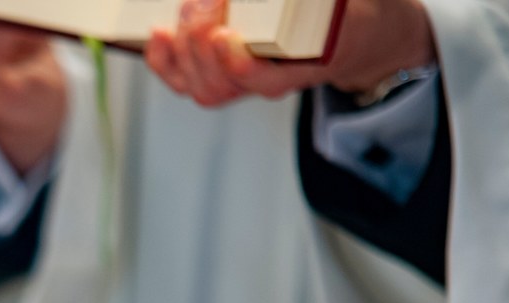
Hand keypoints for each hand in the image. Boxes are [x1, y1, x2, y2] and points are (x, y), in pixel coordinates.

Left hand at [143, 0, 435, 107]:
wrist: (352, 29)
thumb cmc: (342, 8)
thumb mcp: (338, 0)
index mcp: (310, 63)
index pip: (267, 81)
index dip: (240, 67)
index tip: (225, 37)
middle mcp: (271, 80)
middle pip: (222, 84)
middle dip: (201, 43)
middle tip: (203, 1)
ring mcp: (242, 82)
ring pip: (203, 88)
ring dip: (184, 49)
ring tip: (188, 8)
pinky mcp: (218, 73)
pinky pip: (185, 81)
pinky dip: (165, 60)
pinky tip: (157, 33)